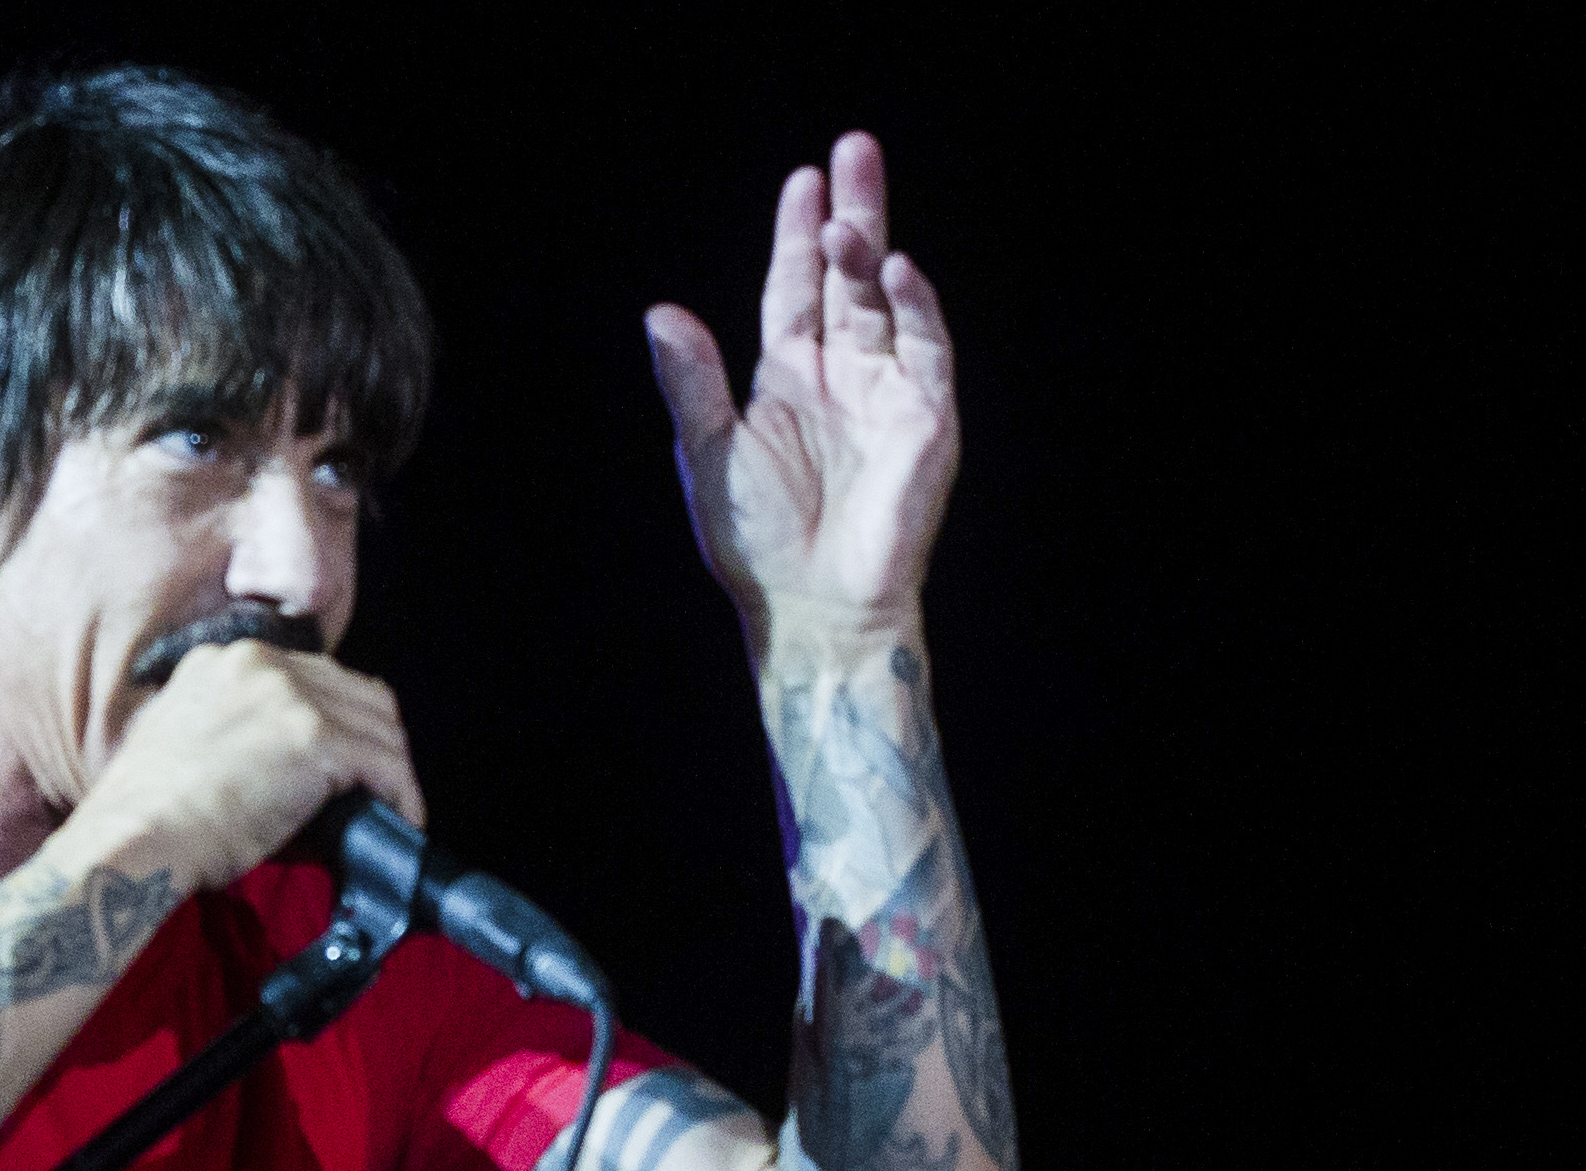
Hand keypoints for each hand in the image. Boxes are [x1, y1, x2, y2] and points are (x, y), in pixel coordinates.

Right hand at [78, 639, 425, 895]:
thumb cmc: (144, 816)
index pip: (311, 675)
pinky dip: (402, 796)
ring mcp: (291, 697)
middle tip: (377, 787)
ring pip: (380, 726)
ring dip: (392, 770)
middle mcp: (260, 663)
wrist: (134, 840)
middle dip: (374, 739)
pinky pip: (387, 766)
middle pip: (355, 691)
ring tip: (391, 809)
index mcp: (223, 661)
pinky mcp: (317, 738)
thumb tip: (278, 769)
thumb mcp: (178, 744)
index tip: (342, 758)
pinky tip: (399, 822)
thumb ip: (228, 734)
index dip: (336, 717)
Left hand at [645, 132, 958, 644]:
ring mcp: (887, 393)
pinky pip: (925, 350)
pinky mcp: (926, 420)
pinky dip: (915, 309)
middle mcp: (840, 375)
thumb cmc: (754, 543)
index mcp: (786, 379)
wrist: (812, 607)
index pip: (794, 287)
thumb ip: (691, 383)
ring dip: (871, 255)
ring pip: (883, 302)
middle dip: (852, 213)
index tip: (803, 179)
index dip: (797, 234)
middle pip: (846, 276)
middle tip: (854, 148)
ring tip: (852, 216)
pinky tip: (895, 271)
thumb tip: (658, 313)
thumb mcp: (709, 452)